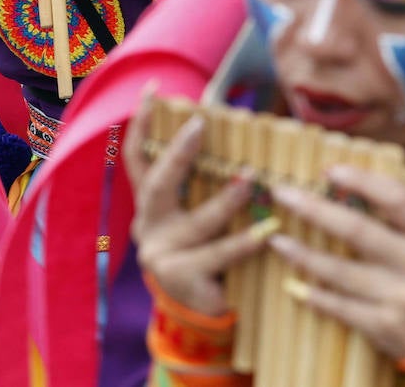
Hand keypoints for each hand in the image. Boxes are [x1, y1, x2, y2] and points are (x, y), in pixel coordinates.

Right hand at [124, 91, 267, 316]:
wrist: (197, 317)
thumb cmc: (206, 255)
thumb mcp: (199, 218)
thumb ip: (206, 186)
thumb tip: (242, 135)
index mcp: (151, 207)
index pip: (138, 158)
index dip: (144, 123)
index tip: (154, 87)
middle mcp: (149, 227)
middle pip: (157, 185)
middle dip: (178, 153)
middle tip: (202, 125)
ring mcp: (162, 255)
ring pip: (197, 222)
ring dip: (226, 199)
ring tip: (250, 178)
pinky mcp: (184, 279)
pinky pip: (218, 255)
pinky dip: (244, 242)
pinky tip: (266, 231)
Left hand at [270, 164, 404, 361]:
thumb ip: (401, 216)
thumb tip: (349, 179)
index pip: (397, 199)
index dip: (362, 180)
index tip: (329, 169)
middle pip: (358, 231)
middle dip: (315, 210)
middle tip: (282, 193)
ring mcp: (400, 299)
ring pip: (341, 272)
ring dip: (303, 254)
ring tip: (275, 239)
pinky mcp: (385, 328)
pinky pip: (341, 309)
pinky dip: (316, 296)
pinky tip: (294, 284)